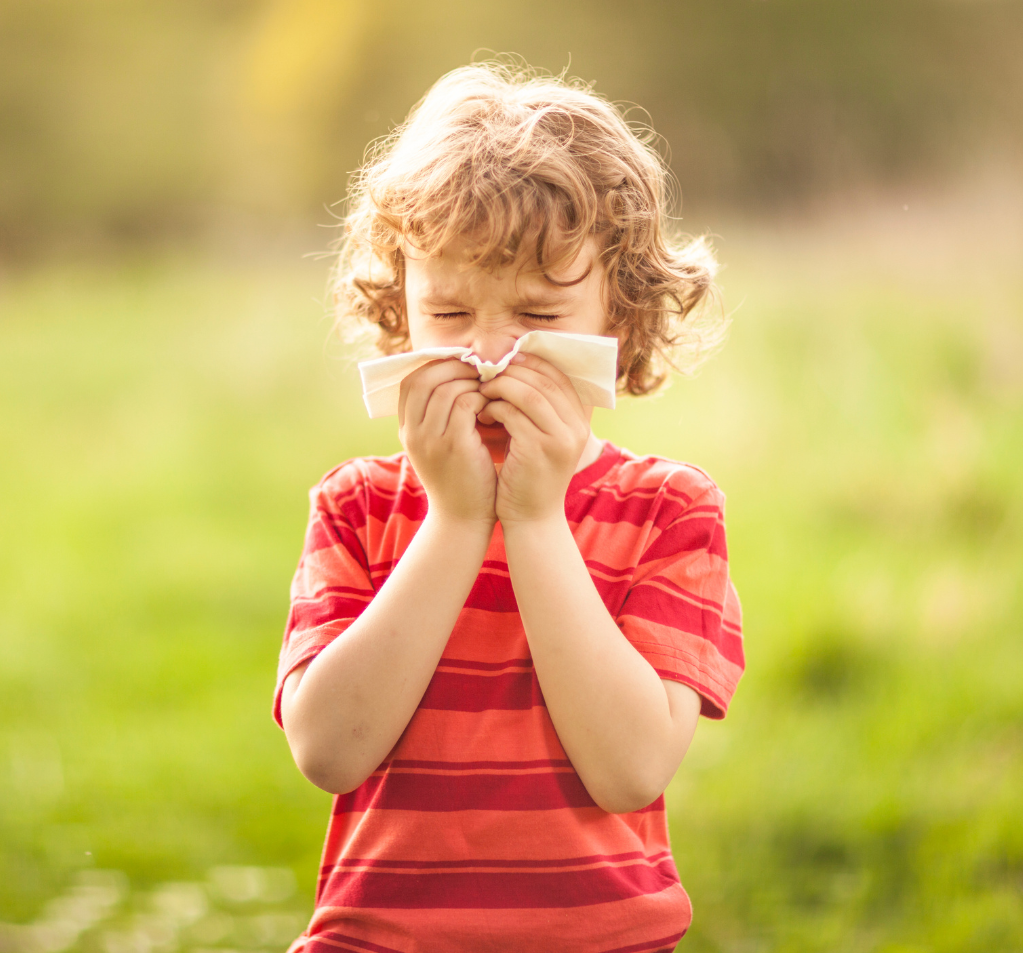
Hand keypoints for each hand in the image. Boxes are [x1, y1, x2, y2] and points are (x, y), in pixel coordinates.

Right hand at [398, 359, 496, 524]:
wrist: (463, 519)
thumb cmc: (459, 478)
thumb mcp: (440, 445)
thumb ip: (440, 415)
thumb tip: (459, 376)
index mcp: (406, 429)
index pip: (411, 381)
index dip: (436, 366)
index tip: (461, 365)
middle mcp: (412, 432)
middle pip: (424, 378)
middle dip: (454, 367)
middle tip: (479, 369)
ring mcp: (430, 439)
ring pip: (446, 388)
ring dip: (471, 381)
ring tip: (489, 386)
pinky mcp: (453, 446)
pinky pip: (464, 404)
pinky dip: (481, 397)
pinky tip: (493, 405)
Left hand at [477, 353, 590, 523]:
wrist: (532, 519)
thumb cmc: (529, 476)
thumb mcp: (541, 438)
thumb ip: (537, 409)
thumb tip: (515, 369)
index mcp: (580, 421)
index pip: (559, 376)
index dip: (532, 362)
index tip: (507, 359)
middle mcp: (576, 428)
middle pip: (544, 380)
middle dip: (513, 371)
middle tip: (488, 372)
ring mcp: (560, 439)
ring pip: (529, 394)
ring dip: (501, 387)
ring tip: (482, 391)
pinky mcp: (538, 450)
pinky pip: (513, 414)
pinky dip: (494, 408)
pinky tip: (482, 413)